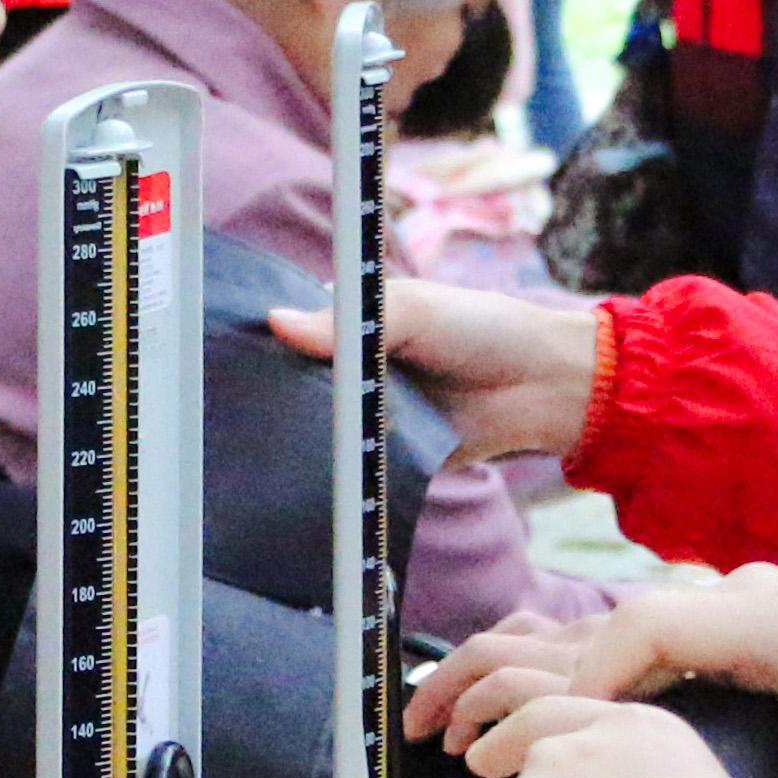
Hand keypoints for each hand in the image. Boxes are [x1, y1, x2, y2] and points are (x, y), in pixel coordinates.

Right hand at [259, 281, 604, 464]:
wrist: (544, 388)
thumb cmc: (485, 329)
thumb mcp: (417, 310)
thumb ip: (351, 323)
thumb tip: (276, 322)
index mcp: (356, 322)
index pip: (295, 331)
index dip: (268, 341)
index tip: (232, 353)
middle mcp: (354, 367)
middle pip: (299, 381)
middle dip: (277, 391)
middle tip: (241, 401)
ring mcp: (368, 413)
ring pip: (319, 424)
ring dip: (303, 430)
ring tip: (266, 436)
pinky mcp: (386, 454)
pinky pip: (350, 462)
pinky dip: (334, 465)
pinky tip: (307, 467)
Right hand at [419, 567, 777, 777]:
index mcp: (776, 623)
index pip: (639, 633)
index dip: (567, 693)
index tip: (511, 755)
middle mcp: (750, 599)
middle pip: (603, 624)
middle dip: (516, 681)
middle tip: (439, 739)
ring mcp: (745, 608)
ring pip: (615, 631)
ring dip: (539, 675)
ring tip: (456, 725)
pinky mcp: (746, 631)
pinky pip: (647, 644)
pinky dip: (586, 678)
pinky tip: (540, 730)